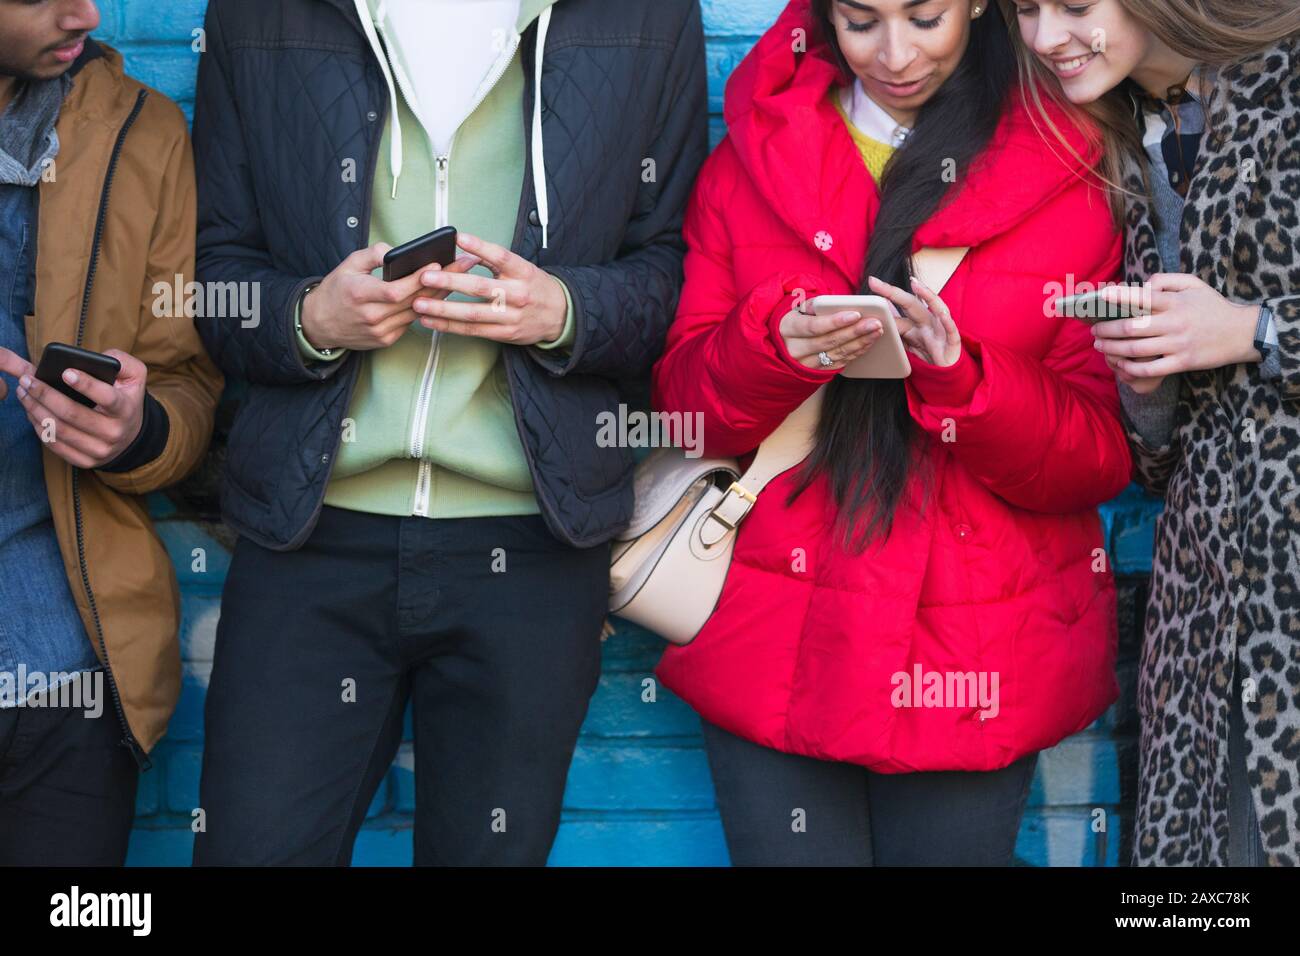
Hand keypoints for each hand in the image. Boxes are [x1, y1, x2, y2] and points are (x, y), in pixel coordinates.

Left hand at [0, 346, 147, 468]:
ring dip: (35, 410)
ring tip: (24, 393)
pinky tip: (32, 412)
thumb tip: (96, 358)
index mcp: (126, 409)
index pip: (107, 398)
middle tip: (27, 380)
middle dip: (45, 395)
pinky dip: (39, 427)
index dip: (86, 385)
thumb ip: (120, 361)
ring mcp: (100, 450)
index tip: (66, 372)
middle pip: (72, 414)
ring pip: (59, 430)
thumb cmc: (125, 399)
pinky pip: (55, 445)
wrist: (132, 434)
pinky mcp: (86, 461)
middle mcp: (114, 432)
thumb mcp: (134, 376)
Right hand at [300, 242, 481, 351]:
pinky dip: (425, 309)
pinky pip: (410, 322)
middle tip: (463, 266)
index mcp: (360, 295)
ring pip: (417, 313)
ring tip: (458, 278)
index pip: (397, 289)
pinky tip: (440, 296)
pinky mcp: (385, 340)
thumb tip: (395, 250)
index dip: (419, 278)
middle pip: (414, 301)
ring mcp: (380, 331)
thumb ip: (371, 254)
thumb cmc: (336, 290)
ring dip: (439, 297)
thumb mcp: (348, 265)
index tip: (439, 262)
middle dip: (441, 282)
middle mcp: (372, 316)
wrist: (318, 324)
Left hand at [413, 232, 568, 345]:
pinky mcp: (505, 334)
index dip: (480, 247)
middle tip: (425, 277)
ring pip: (473, 313)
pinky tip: (432, 321)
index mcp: (523, 272)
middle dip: (450, 282)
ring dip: (443, 309)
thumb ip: (494, 260)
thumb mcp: (522, 268)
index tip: (458, 238)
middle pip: (481, 287)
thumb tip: (462, 247)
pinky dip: (450, 326)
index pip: (502, 256)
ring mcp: (511, 316)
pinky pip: (473, 330)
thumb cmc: (534, 287)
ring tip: (420, 303)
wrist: (561, 315)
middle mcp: (518, 294)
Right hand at [778, 305, 883, 370]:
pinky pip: (839, 363)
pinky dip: (855, 353)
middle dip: (854, 331)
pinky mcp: (816, 372)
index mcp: (788, 329)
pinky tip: (868, 342)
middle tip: (875, 323)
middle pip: (829, 341)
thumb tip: (832, 302)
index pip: (813, 327)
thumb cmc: (795, 320)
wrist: (781, 344)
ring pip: (837, 354)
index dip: (835, 322)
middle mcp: (794, 350)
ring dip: (860, 342)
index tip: (856, 314)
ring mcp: (805, 364)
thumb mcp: (796, 308)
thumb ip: (813, 305)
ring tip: (877, 330)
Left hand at [867, 275, 960, 366]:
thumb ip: (897, 327)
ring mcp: (941, 330)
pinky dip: (947, 322)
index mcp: (915, 322)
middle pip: (911, 303)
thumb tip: (881, 313)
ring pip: (936, 309)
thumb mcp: (909, 342)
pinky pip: (951, 331)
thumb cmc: (929, 355)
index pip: (898, 306)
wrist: (946, 375)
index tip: (872, 282)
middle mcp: (928, 322)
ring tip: (915, 284)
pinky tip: (942, 315)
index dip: (886, 296)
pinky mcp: (953, 342)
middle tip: (875, 282)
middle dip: (894, 292)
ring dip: (927, 295)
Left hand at [1092, 274, 1260, 392]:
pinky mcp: (1182, 362)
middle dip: (1107, 330)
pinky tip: (1120, 364)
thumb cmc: (1212, 306)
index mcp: (1175, 302)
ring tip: (1100, 345)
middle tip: (1094, 330)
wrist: (1243, 332)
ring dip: (1112, 348)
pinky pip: (1150, 369)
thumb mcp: (1194, 284)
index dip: (1119, 297)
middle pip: (1131, 327)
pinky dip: (1131, 368)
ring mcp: (1178, 344)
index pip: (1143, 297)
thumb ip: (1165, 281)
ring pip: (1135, 349)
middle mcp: (1174, 323)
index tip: (1101, 297)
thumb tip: (1141, 285)